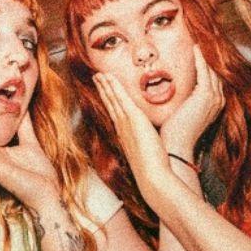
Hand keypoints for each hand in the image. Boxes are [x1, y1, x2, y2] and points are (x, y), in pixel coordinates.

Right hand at [93, 72, 168, 188]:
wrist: (153, 177)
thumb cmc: (153, 168)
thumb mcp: (148, 152)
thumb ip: (146, 143)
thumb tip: (151, 141)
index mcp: (125, 134)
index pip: (115, 112)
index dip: (109, 100)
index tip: (104, 89)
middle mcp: (122, 127)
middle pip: (110, 104)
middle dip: (103, 89)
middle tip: (97, 76)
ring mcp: (125, 123)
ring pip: (113, 99)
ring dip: (106, 85)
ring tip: (99, 73)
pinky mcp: (133, 119)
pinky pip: (121, 99)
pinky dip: (114, 87)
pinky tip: (109, 77)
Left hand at [159, 45, 225, 159]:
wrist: (176, 144)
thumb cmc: (175, 130)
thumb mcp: (183, 110)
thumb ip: (185, 98)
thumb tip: (174, 87)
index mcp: (214, 104)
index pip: (212, 78)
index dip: (205, 63)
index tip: (197, 49)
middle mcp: (218, 100)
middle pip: (214, 71)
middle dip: (206, 56)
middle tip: (198, 39)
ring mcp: (214, 98)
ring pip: (210, 69)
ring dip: (203, 54)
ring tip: (197, 40)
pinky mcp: (206, 95)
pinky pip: (204, 71)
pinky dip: (200, 58)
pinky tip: (194, 48)